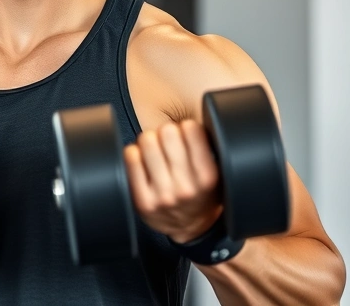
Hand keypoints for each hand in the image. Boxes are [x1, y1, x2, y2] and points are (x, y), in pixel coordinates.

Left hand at [124, 119, 222, 243]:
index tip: (186, 133)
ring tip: (155, 150)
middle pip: (166, 132)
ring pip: (147, 142)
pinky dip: (135, 153)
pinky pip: (131, 158)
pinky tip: (142, 159)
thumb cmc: (203, 194)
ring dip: (150, 140)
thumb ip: (208, 148)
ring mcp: (163, 195)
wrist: (192, 229)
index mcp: (208, 176)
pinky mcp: (143, 201)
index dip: (186, 127)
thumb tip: (189, 119)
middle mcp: (186, 187)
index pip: (191, 130)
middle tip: (168, 142)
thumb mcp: (218, 173)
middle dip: (167, 132)